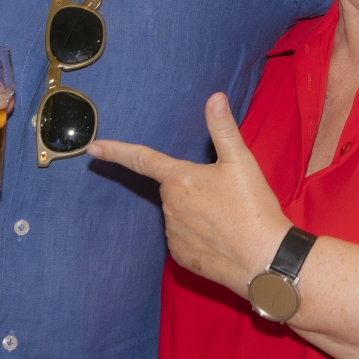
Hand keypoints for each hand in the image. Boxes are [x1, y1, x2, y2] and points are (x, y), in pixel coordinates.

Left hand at [88, 93, 288, 295]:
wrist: (265, 260)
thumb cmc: (254, 208)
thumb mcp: (241, 162)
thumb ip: (223, 128)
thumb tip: (214, 98)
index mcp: (180, 179)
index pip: (142, 158)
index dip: (116, 151)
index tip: (93, 147)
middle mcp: (170, 206)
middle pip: (175, 189)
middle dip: (194, 188)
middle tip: (227, 196)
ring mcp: (173, 234)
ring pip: (180, 214)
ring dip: (198, 212)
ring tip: (230, 219)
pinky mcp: (181, 257)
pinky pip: (185, 239)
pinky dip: (200, 236)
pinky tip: (223, 238)